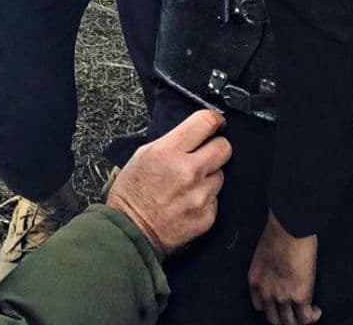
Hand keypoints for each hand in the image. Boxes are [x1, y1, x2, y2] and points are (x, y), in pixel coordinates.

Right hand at [106, 109, 230, 255]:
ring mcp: (199, 196)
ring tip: (189, 184)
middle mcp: (188, 171)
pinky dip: (206, 199)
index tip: (216, 123)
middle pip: (224, 147)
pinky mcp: (206, 217)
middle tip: (206, 153)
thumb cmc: (131, 194)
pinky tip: (189, 202)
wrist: (129, 233)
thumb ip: (172, 142)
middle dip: (216, 147)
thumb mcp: (143, 154)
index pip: (206, 122)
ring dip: (209, 176)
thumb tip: (193, 134)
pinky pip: (216, 200)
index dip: (214, 120)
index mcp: (169, 151)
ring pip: (221, 175)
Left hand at [248, 212, 320, 324]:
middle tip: (295, 311)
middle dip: (284, 317)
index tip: (279, 303)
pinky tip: (317, 310)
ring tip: (308, 313)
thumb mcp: (265, 252)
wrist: (289, 226)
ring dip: (299, 320)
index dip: (271, 306)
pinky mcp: (300, 297)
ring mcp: (282, 297)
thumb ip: (270, 267)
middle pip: (273, 319)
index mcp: (255, 279)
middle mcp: (266, 292)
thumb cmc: (279, 230)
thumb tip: (281, 270)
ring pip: (290, 322)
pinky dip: (312, 316)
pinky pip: (305, 317)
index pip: (259, 306)